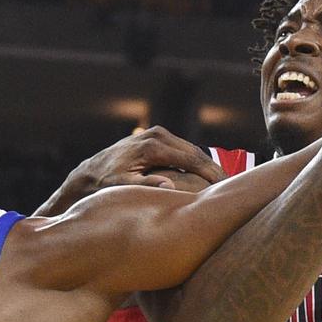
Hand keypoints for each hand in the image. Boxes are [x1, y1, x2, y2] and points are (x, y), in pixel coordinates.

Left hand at [34, 126, 224, 215]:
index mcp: (152, 146)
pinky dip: (196, 162)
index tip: (227, 187)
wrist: (88, 174)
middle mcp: (157, 135)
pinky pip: (182, 151)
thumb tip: (170, 186)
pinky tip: (206, 177)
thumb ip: (146, 186)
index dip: (213, 173)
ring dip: (207, 165)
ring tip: (224, 183)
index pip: (192, 158)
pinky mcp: (156, 138)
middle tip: (234, 187)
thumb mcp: (122, 187)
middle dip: (215, 169)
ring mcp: (157, 134)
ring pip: (191, 150)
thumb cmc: (104, 185)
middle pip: (196, 152)